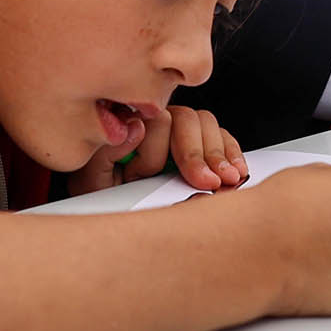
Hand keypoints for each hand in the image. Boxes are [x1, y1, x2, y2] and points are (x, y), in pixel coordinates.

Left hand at [70, 105, 246, 195]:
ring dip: (218, 153)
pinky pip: (224, 136)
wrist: (115, 211)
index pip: (153, 121)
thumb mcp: (93, 179)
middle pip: (188, 119)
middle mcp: (159, 123)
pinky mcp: (203, 145)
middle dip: (198, 153)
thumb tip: (136, 129)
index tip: (157, 177)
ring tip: (225, 180)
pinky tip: (237, 171)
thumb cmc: (101, 196)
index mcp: (131, 126)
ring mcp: (182, 132)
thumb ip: (108, 154)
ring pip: (208, 124)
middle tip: (207, 181)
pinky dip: (232, 152)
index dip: (156, 151)